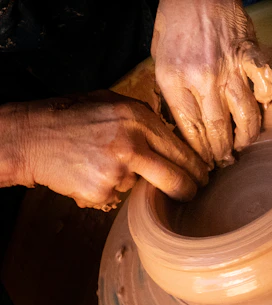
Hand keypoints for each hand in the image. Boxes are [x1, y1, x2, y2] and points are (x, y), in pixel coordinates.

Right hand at [0, 90, 207, 210]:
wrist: (31, 136)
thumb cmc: (73, 117)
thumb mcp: (113, 104)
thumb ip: (145, 121)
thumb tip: (175, 141)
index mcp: (139, 118)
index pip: (181, 150)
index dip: (196, 168)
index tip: (202, 176)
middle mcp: (132, 143)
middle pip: (176, 178)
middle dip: (187, 190)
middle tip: (191, 194)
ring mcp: (117, 170)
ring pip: (142, 187)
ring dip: (131, 182)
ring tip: (103, 164)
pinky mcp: (102, 190)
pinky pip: (117, 196)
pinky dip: (108, 190)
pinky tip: (90, 173)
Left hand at [152, 0, 271, 166]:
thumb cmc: (175, 23)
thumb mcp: (159, 59)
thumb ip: (171, 92)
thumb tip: (185, 125)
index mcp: (173, 80)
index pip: (189, 130)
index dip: (200, 152)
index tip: (205, 162)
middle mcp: (201, 78)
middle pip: (216, 128)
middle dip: (222, 151)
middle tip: (227, 161)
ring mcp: (228, 66)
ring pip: (244, 114)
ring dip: (247, 135)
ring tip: (245, 144)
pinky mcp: (249, 54)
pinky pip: (265, 82)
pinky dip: (269, 97)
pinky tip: (266, 106)